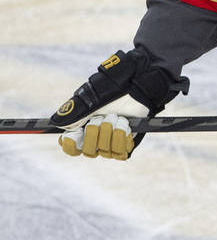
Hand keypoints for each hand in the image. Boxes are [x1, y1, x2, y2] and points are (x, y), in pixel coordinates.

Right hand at [51, 49, 185, 158]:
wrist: (138, 87)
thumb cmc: (113, 89)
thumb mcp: (89, 98)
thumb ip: (73, 111)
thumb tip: (55, 123)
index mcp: (82, 127)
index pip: (70, 147)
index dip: (70, 145)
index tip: (75, 134)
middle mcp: (96, 137)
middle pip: (87, 151)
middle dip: (95, 133)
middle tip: (103, 118)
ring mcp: (111, 141)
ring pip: (104, 152)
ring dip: (111, 133)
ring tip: (117, 118)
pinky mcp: (126, 143)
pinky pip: (120, 152)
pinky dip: (123, 137)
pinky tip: (126, 125)